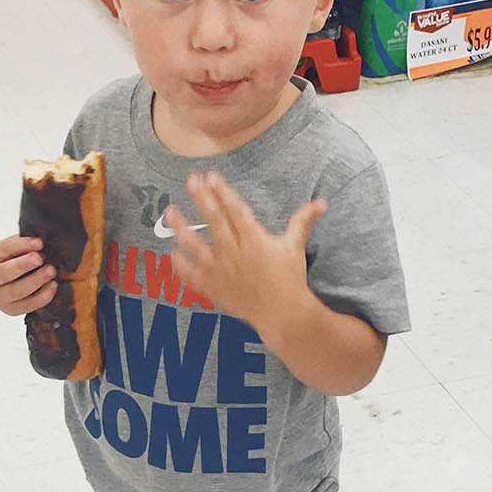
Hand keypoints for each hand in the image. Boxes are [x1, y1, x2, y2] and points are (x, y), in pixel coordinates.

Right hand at [0, 234, 56, 315]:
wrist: (9, 281)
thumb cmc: (13, 260)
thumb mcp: (14, 248)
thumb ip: (23, 245)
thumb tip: (39, 243)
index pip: (3, 250)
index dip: (21, 245)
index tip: (39, 242)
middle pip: (4, 273)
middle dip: (23, 265)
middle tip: (40, 258)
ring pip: (16, 292)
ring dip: (35, 281)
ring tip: (50, 271)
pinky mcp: (10, 310)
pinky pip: (27, 305)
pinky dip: (42, 296)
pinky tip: (52, 285)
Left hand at [165, 171, 325, 330]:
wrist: (282, 315)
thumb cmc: (290, 280)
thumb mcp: (295, 247)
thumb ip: (303, 221)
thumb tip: (321, 201)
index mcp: (255, 241)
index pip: (236, 211)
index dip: (223, 192)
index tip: (212, 176)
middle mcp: (236, 254)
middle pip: (215, 222)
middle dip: (203, 199)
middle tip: (190, 180)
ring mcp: (222, 272)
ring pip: (197, 247)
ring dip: (182, 228)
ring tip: (170, 212)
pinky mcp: (214, 289)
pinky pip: (193, 276)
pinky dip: (181, 266)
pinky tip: (171, 252)